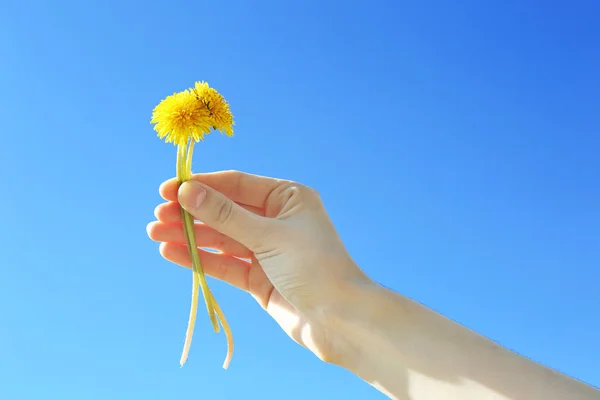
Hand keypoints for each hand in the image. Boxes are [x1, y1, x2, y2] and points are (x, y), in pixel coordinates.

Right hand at [147, 170, 368, 362]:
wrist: (340, 320)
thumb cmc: (314, 267)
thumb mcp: (269, 236)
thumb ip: (226, 215)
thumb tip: (187, 191)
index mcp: (287, 197)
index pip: (237, 184)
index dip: (202, 186)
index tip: (168, 188)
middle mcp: (276, 219)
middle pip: (225, 211)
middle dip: (191, 212)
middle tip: (157, 214)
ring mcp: (266, 249)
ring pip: (221, 238)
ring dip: (189, 235)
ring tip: (154, 232)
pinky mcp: (258, 277)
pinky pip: (224, 263)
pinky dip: (200, 258)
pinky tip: (170, 253)